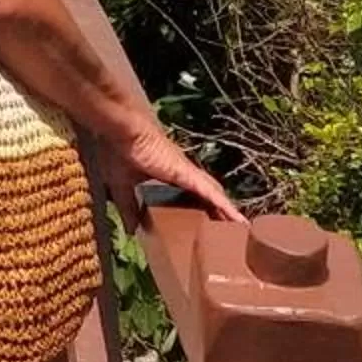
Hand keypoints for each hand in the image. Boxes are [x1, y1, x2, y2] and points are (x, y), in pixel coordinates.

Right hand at [104, 124, 245, 224]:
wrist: (122, 130)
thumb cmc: (119, 151)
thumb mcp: (121, 186)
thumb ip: (128, 206)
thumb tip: (131, 231)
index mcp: (167, 175)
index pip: (189, 195)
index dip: (198, 208)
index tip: (206, 225)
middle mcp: (183, 174)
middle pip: (207, 197)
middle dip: (218, 213)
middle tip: (230, 232)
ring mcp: (189, 174)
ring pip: (216, 197)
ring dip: (228, 213)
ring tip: (242, 229)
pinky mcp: (190, 175)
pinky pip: (214, 196)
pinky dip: (227, 208)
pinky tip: (239, 221)